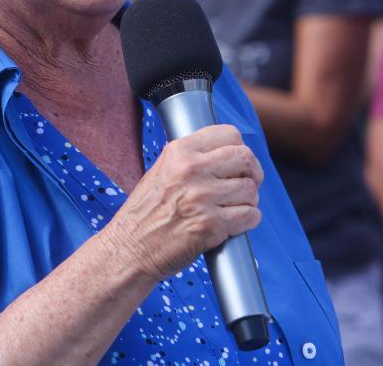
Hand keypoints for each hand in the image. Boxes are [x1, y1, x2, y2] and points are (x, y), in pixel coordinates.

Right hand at [103, 125, 262, 283]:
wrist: (130, 248)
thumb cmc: (145, 214)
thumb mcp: (162, 170)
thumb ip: (191, 158)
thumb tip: (227, 154)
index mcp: (179, 152)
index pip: (228, 134)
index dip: (239, 148)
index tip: (238, 162)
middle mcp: (191, 170)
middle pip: (245, 158)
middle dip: (253, 173)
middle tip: (247, 184)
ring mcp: (202, 197)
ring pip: (250, 190)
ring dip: (249, 201)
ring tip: (233, 208)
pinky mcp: (211, 225)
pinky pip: (250, 216)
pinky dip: (248, 220)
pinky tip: (234, 223)